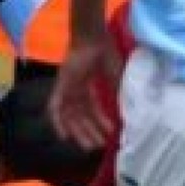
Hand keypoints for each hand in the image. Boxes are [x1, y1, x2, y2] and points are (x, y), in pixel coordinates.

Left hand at [48, 37, 120, 151]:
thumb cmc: (106, 52)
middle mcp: (75, 89)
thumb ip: (120, 93)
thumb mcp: (117, 77)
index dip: (101, 123)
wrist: (93, 38)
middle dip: (89, 132)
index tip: (110, 135)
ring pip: (70, 116)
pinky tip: (64, 136)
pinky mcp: (60, 87)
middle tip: (98, 147)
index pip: (92, 109)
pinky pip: (55, 108)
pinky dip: (58, 122)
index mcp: (88, 85)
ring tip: (89, 145)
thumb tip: (129, 112)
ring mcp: (67, 88)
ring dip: (79, 131)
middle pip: (80, 116)